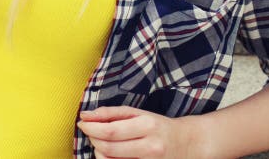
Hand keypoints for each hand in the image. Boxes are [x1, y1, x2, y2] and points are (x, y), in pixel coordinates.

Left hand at [77, 105, 209, 158]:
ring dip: (99, 153)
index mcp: (148, 126)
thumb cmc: (157, 126)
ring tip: (102, 144)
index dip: (91, 128)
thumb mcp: (137, 113)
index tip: (82, 123)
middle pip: (109, 149)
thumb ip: (111, 113)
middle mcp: (151, 147)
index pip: (111, 131)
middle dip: (93, 140)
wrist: (186, 143)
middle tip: (91, 133)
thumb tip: (84, 115)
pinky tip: (111, 155)